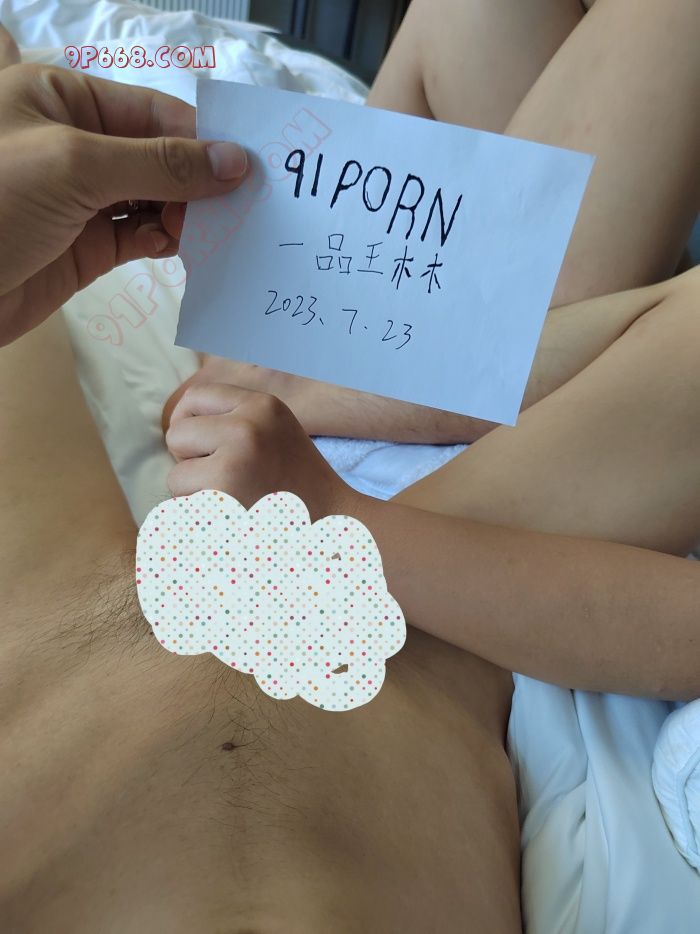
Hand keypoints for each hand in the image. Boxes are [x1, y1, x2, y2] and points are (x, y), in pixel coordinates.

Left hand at [0, 29, 247, 345]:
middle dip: (200, 181)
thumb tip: (236, 162)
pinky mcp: (87, 247)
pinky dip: (167, 242)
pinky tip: (187, 250)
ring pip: (156, 199)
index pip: (153, 113)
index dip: (204, 140)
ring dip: (189, 216)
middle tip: (244, 210)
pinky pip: (141, 237)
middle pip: (159, 156)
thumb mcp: (75, 166)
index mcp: (63, 98)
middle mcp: (76, 144)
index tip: (252, 170)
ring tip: (221, 233)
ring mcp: (83, 198)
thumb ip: (159, 164)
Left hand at [165, 382, 357, 519]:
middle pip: (177, 435)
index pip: (194, 399)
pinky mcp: (223, 504)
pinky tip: (233, 523)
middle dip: (192, 462)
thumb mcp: (274, 431)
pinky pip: (183, 510)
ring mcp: (234, 465)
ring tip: (238, 502)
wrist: (334, 530)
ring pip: (176, 477)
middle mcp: (247, 428)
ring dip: (197, 496)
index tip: (209, 448)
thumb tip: (177, 418)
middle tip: (232, 480)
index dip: (192, 426)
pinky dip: (200, 523)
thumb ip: (232, 418)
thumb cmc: (297, 484)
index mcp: (263, 405)